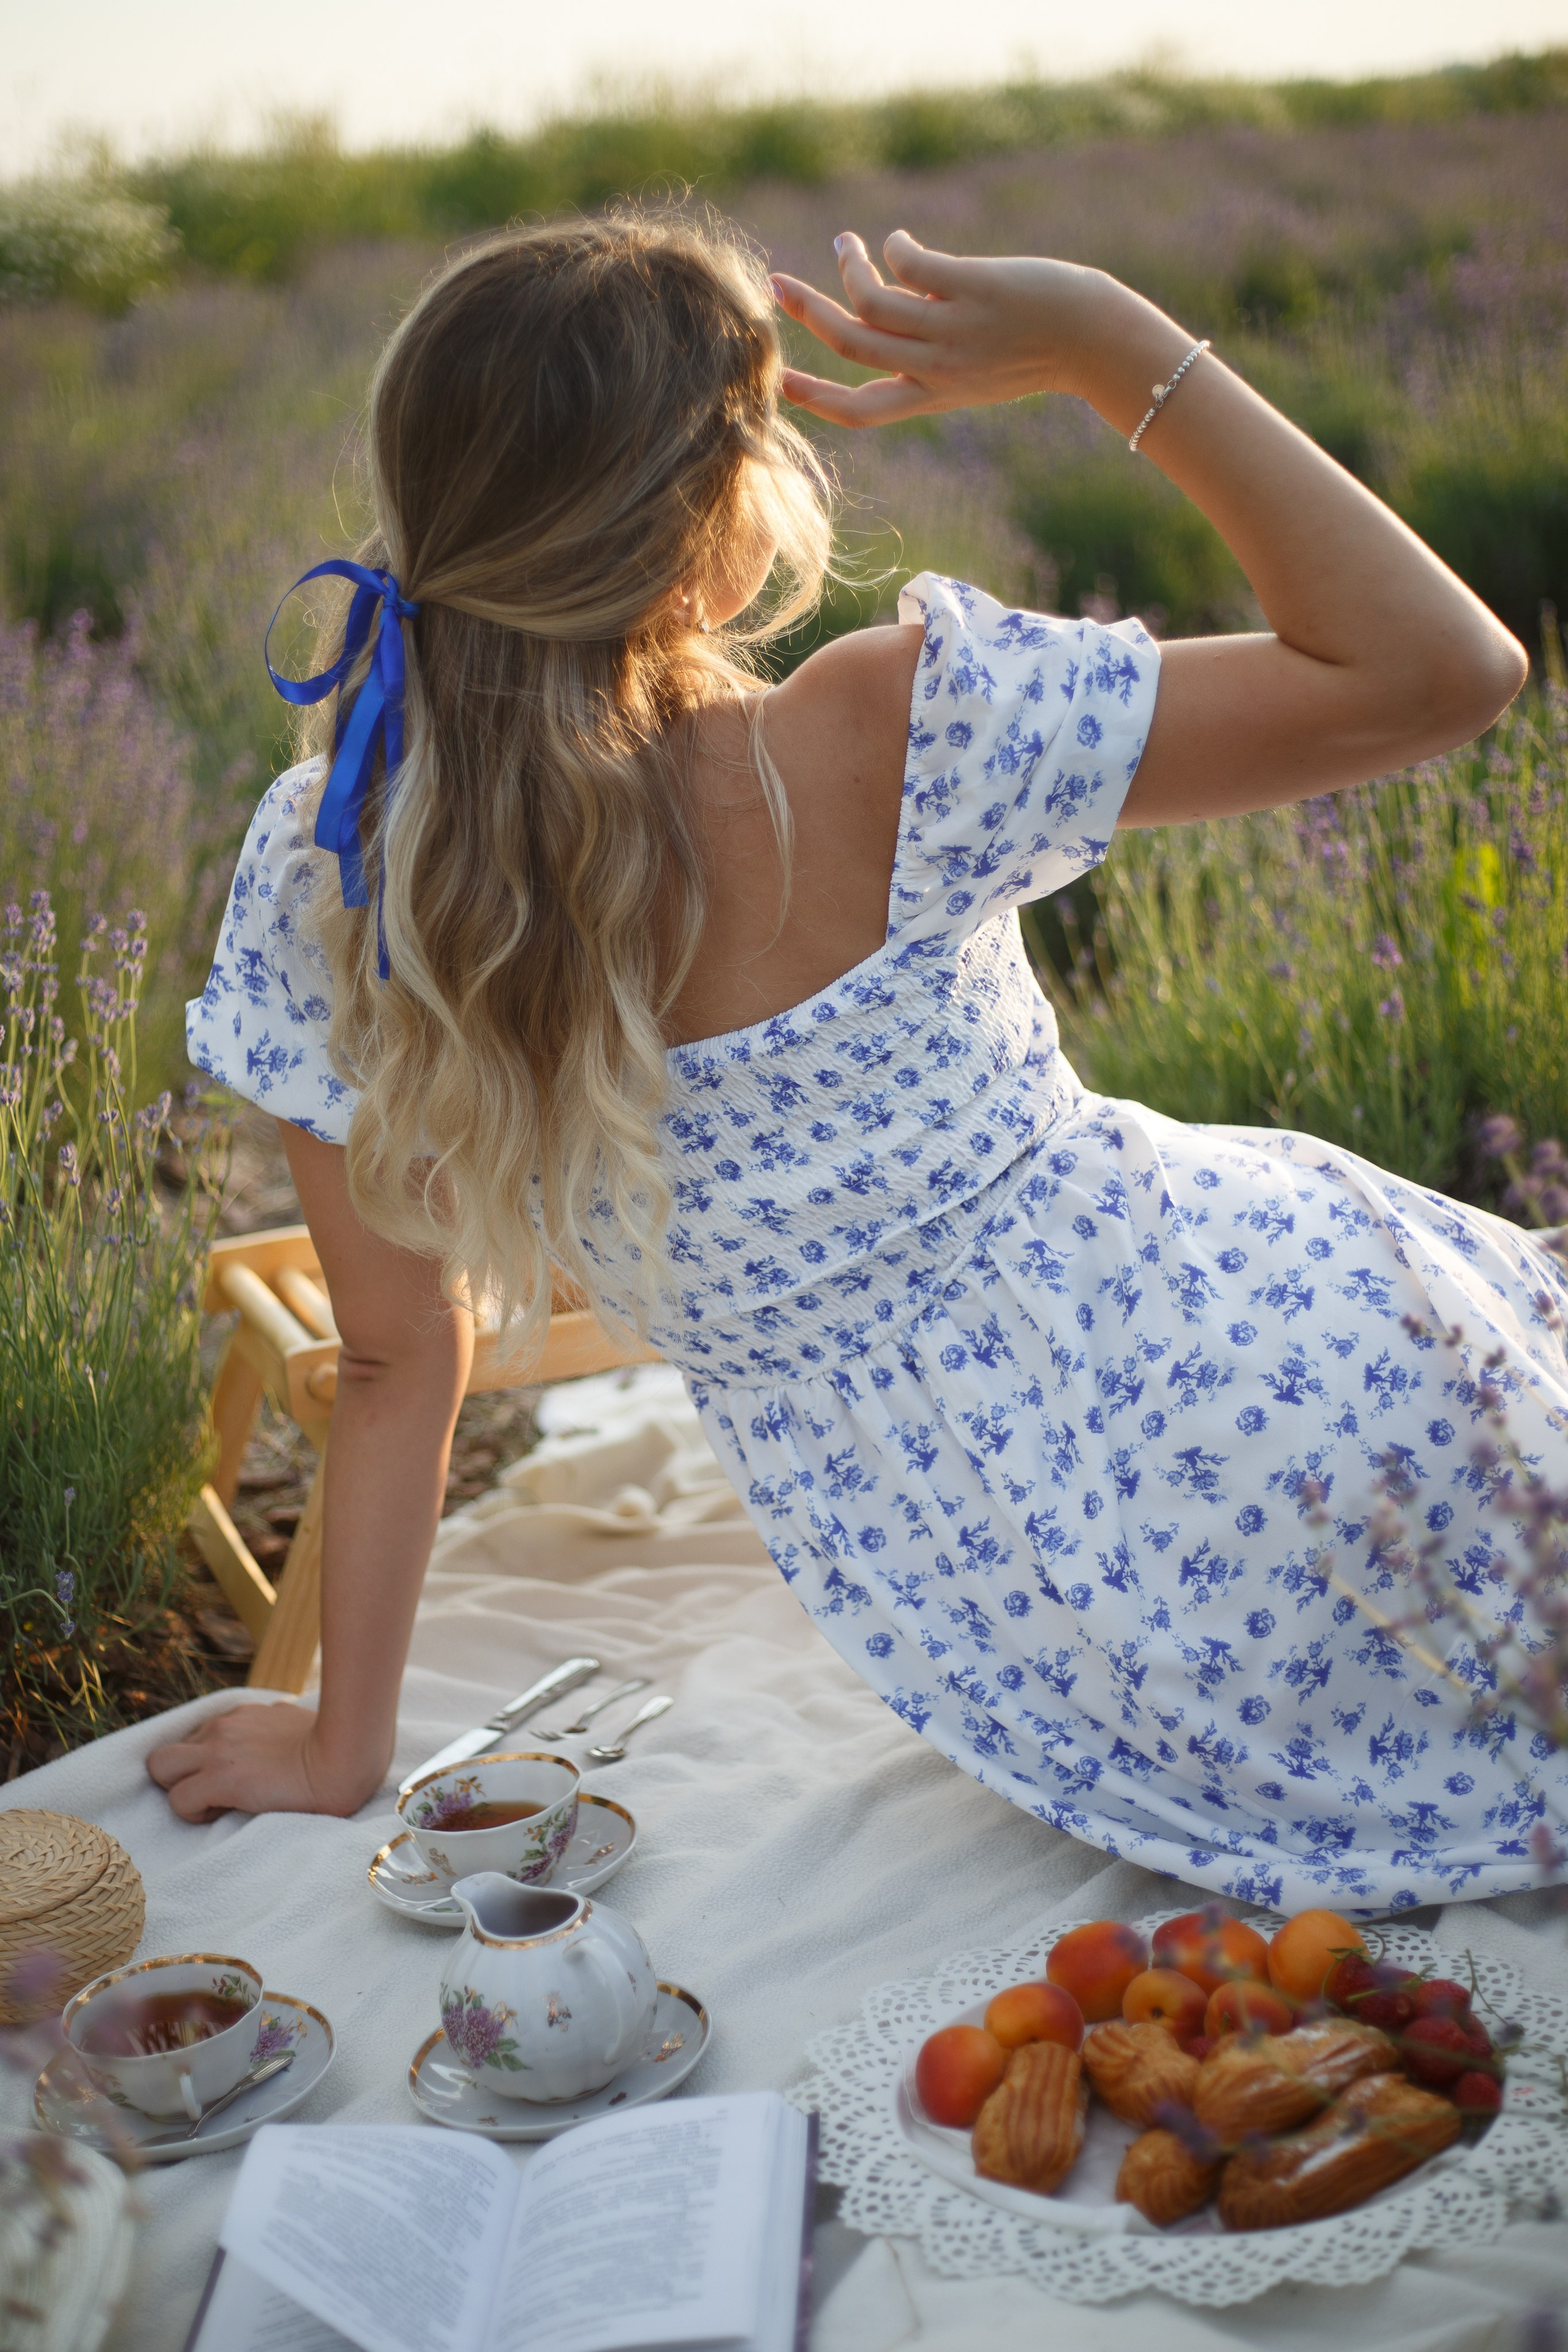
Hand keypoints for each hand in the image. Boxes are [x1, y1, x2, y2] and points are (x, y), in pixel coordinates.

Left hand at [146, 1701, 384, 1821]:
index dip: (203, 1761)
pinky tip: (224, 1814)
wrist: (345, 1760)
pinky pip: (179, 1800)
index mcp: (242, 1715)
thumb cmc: (332, 1748)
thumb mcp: (294, 1724)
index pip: (198, 1735)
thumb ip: (272, 1726)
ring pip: (161, 1768)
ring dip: (180, 1790)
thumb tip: (275, 1731)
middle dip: (178, 1775)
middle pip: (166, 1750)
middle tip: (209, 1792)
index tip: (229, 1778)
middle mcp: (223, 1726)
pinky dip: (194, 1813)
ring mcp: (218, 1750)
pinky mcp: (220, 1778)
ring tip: (213, 1805)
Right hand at [770, 231, 1130, 426]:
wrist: (1096, 340)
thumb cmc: (1041, 351)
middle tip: (777, 282)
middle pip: (851, 346)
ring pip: (872, 303)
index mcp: (933, 395)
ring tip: (847, 244)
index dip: (816, 398)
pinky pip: (910, 266)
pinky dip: (893, 248)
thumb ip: (931, 356)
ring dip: (849, 268)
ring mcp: (953, 330)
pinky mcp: (972, 290)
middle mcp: (937, 369)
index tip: (781, 379)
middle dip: (807, 313)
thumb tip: (888, 305)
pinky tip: (897, 241)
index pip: (861, 411)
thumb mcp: (979, 372)